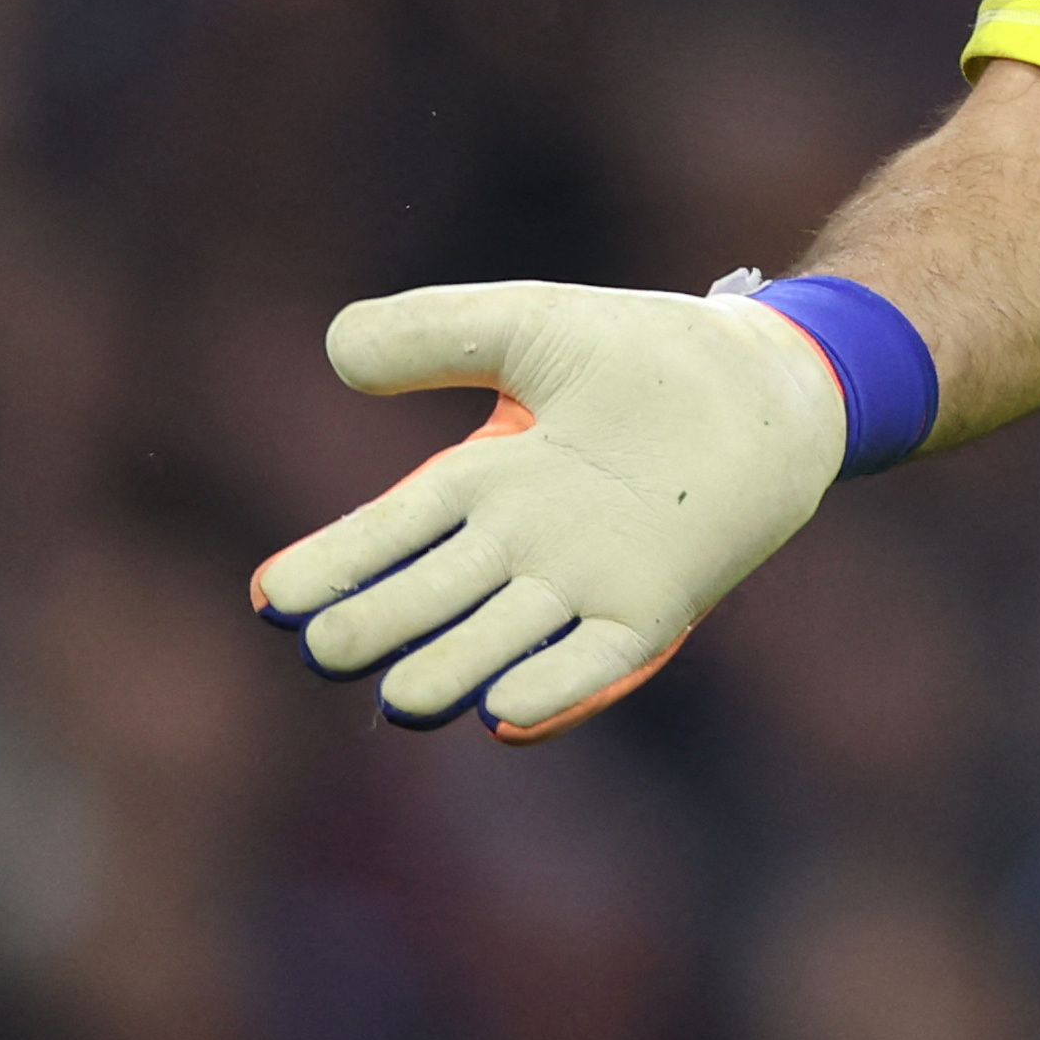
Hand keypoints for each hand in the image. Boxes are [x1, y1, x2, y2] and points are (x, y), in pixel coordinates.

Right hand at [251, 281, 845, 743]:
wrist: (768, 381)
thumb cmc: (646, 354)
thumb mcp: (531, 327)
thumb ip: (437, 331)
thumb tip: (337, 351)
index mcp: (484, 481)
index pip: (393, 529)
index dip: (335, 564)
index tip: (271, 600)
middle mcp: (525, 543)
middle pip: (436, 592)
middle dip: (382, 622)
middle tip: (324, 650)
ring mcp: (588, 580)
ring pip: (504, 636)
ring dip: (456, 668)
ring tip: (403, 698)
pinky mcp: (655, 604)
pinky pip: (600, 657)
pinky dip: (559, 687)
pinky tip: (509, 713)